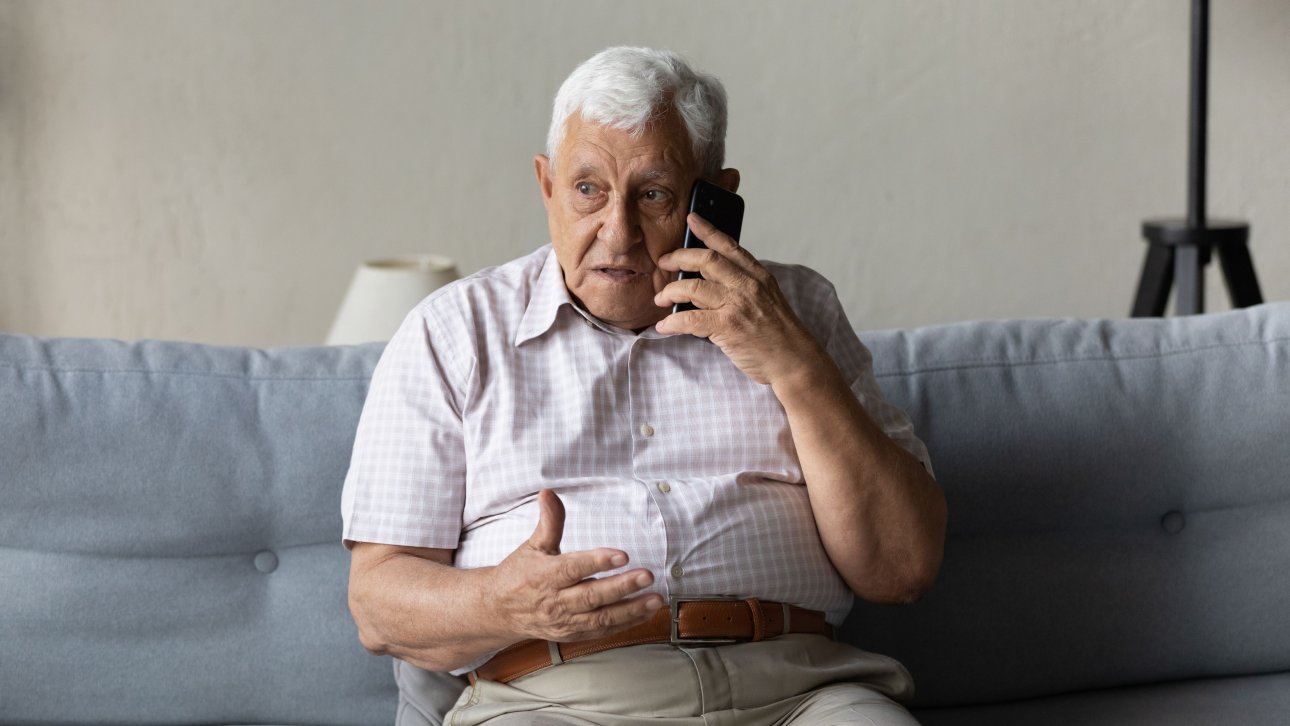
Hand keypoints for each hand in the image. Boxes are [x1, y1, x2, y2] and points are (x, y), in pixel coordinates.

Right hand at [486, 489, 664, 642]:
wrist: (499, 611)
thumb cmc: (519, 574)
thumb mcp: (532, 545)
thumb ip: (549, 521)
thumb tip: (549, 493)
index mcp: (545, 576)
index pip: (574, 568)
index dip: (598, 562)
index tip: (622, 555)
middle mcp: (555, 601)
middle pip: (592, 596)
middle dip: (622, 587)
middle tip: (647, 576)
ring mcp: (564, 621)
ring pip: (601, 618)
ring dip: (631, 610)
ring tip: (656, 599)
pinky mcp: (572, 634)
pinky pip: (601, 632)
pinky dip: (624, 624)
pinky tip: (644, 613)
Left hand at [654, 213, 830, 386]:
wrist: (794, 360)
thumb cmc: (779, 334)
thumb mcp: (768, 299)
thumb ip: (745, 285)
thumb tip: (713, 280)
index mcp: (758, 275)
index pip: (729, 245)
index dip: (707, 230)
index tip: (691, 219)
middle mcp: (747, 284)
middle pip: (705, 260)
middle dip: (678, 258)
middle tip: (663, 263)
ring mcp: (737, 304)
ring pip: (692, 286)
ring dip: (670, 292)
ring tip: (660, 299)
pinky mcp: (728, 326)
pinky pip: (690, 319)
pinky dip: (672, 323)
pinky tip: (664, 326)